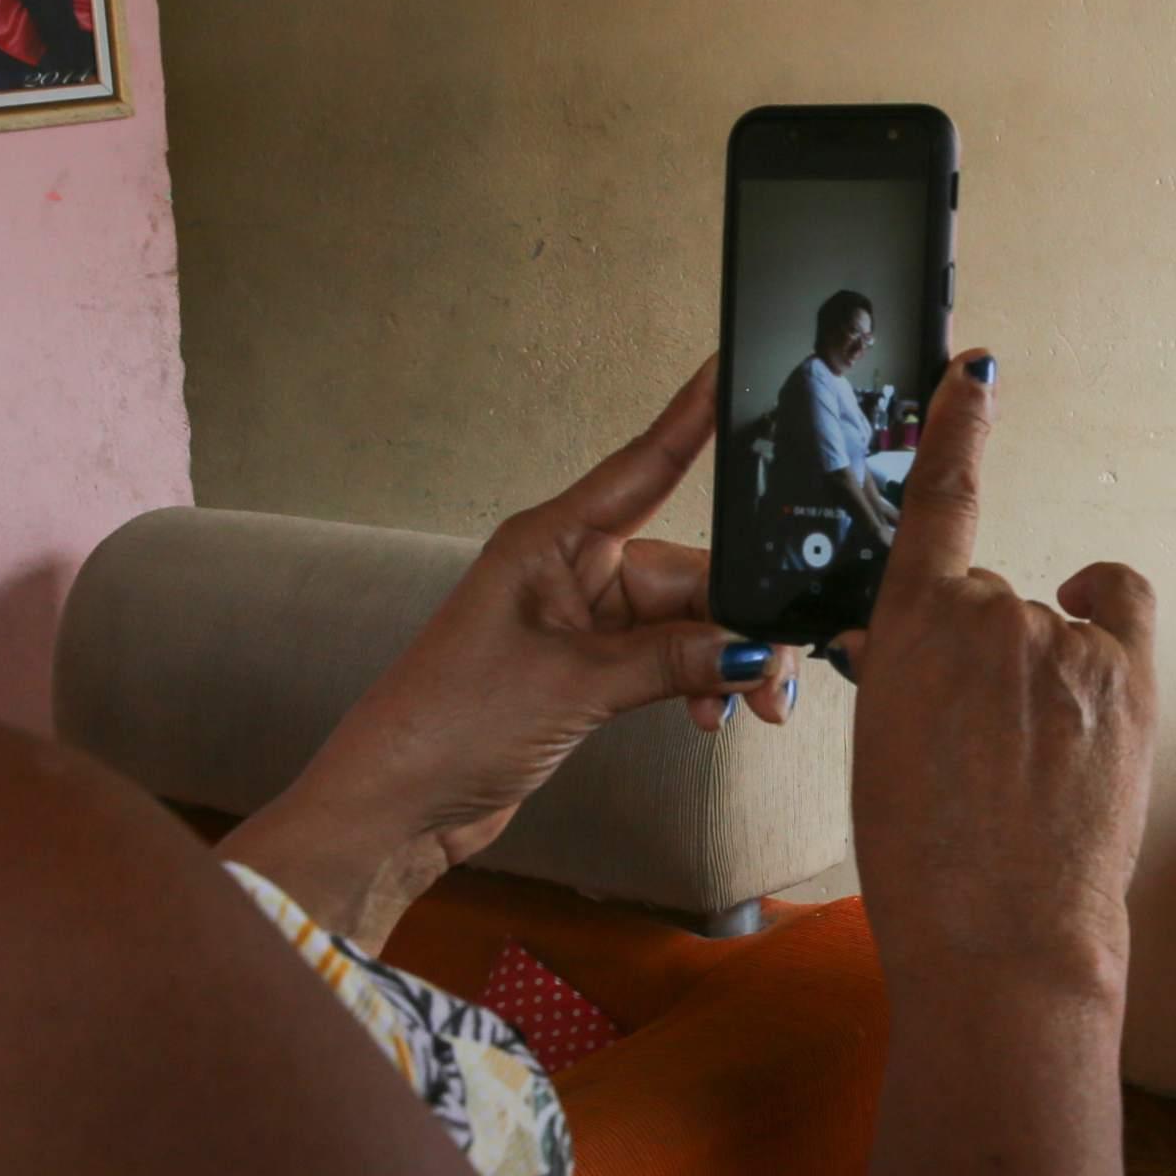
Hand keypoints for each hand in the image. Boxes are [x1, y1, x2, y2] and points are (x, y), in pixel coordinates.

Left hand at [228, 364, 790, 945]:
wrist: (397, 804)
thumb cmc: (446, 725)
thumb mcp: (573, 685)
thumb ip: (671, 660)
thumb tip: (752, 650)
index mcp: (549, 543)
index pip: (641, 467)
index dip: (690, 420)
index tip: (731, 371)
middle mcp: (568, 573)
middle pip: (685, 571)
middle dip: (739, 619)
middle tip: (778, 673)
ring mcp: (579, 623)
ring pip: (686, 622)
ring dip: (724, 663)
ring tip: (753, 709)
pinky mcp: (586, 671)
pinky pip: (667, 659)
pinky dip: (698, 684)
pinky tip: (712, 716)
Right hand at [837, 353, 1157, 1004]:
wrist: (1001, 936)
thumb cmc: (929, 863)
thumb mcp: (882, 751)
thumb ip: (900, 674)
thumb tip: (915, 643)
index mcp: (903, 627)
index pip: (938, 499)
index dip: (957, 427)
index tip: (976, 371)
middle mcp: (984, 611)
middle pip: (988, 600)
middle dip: (985, 656)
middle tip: (981, 744)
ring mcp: (1060, 635)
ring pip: (1051, 623)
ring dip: (1044, 673)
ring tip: (1032, 767)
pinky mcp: (1125, 667)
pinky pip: (1119, 605)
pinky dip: (1106, 624)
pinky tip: (1093, 676)